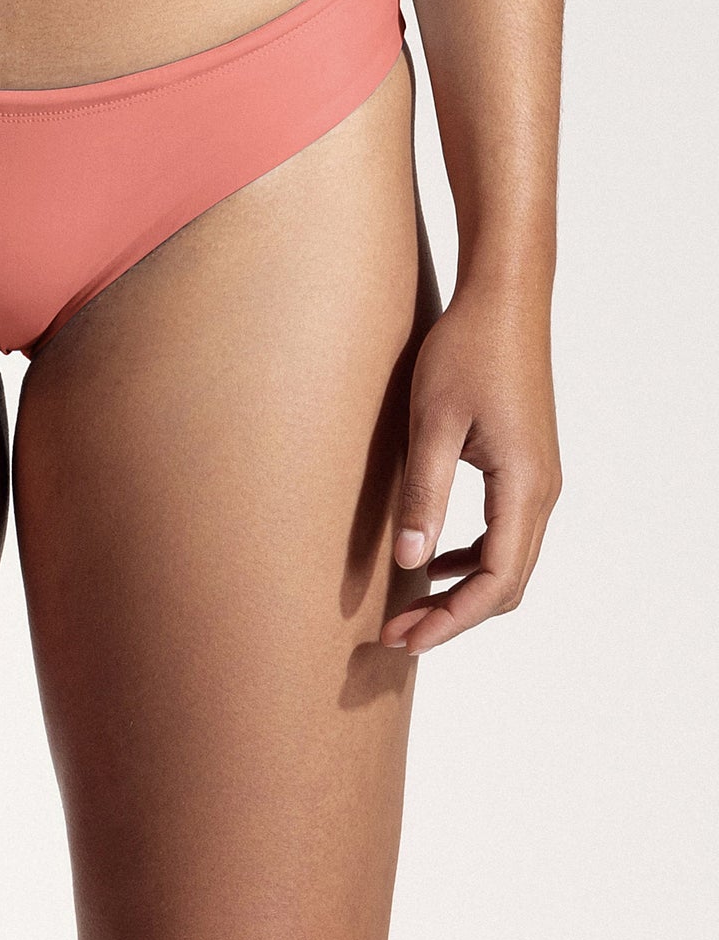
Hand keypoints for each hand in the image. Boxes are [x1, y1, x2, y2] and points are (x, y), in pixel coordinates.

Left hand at [382, 278, 561, 653]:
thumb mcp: (433, 423)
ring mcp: (539, 479)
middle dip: (454, 616)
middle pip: (507, 583)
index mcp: (523, 486)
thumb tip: (410, 561)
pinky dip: (473, 559)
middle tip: (398, 634)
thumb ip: (425, 494)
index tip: (406, 639)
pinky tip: (434, 558)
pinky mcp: (527, 466)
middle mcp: (541, 491)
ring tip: (410, 606)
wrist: (503, 300)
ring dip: (463, 591)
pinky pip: (506, 533)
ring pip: (509, 561)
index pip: (495, 581)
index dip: (452, 620)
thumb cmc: (466, 351)